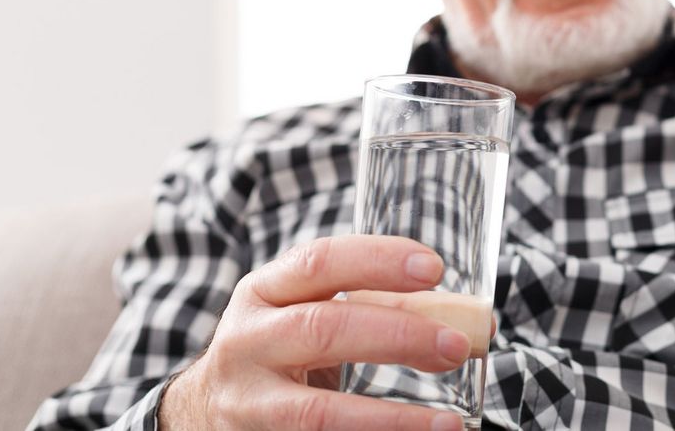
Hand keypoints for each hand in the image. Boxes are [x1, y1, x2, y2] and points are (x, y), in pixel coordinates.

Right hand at [159, 235, 474, 429]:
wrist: (205, 408)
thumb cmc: (281, 347)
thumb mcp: (308, 311)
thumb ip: (378, 307)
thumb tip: (470, 323)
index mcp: (265, 290)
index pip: (320, 262)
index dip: (377, 260)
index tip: (434, 269)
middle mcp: (247, 341)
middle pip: (323, 330)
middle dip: (398, 336)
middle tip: (456, 346)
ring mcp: (248, 401)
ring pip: (318, 411)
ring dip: (390, 418)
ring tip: (448, 423)